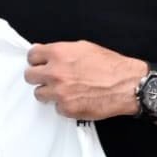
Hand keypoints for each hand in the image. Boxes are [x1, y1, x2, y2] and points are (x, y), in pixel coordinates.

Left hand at [25, 41, 145, 120]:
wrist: (127, 85)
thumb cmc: (110, 66)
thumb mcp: (84, 47)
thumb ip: (62, 51)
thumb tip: (48, 54)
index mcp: (58, 53)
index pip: (32, 56)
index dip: (37, 60)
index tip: (40, 63)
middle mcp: (55, 72)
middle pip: (29, 76)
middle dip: (38, 76)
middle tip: (49, 78)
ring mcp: (59, 92)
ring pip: (38, 93)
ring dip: (48, 92)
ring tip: (64, 90)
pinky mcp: (66, 109)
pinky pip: (56, 107)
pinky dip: (63, 105)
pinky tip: (76, 99)